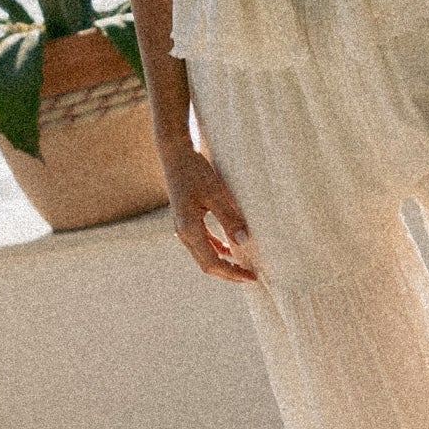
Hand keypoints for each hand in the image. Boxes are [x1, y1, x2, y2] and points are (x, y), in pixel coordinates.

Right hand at [166, 149, 258, 281]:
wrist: (177, 152)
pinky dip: (217, 248)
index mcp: (188, 230)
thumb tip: (243, 242)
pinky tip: (231, 246)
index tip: (252, 277)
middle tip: (251, 275)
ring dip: (223, 262)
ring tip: (244, 264)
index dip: (232, 273)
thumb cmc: (195, 170)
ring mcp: (183, 226)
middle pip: (206, 263)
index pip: (211, 263)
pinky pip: (202, 242)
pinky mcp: (186, 219)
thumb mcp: (215, 193)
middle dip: (229, 272)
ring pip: (204, 254)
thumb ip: (229, 218)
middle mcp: (183, 232)